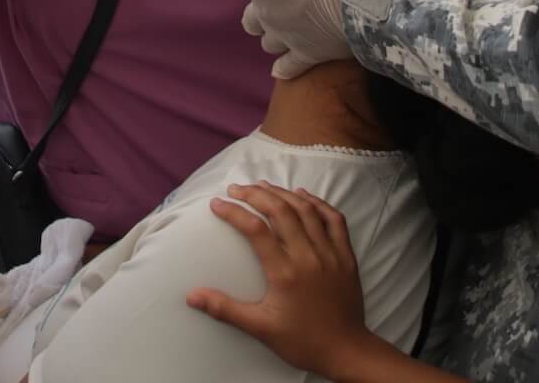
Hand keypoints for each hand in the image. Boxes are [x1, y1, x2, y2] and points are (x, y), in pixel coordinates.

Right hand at [187, 183, 379, 375]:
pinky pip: (334, 219)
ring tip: (263, 186)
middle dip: (256, 194)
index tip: (217, 203)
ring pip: (307, 210)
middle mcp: (308, 256)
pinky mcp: (346, 255)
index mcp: (285, 272)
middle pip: (281, 211)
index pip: (255, 230)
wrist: (346, 351)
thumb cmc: (302, 341)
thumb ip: (225, 309)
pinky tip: (304, 196)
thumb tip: (192, 296)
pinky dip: (318, 203)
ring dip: (283, 193)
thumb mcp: (260, 327)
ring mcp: (330, 253)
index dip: (234, 212)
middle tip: (237, 188)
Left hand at [240, 0, 364, 78]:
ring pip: (267, 40)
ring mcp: (283, 33)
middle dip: (266, 5)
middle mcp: (262, 6)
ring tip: (289, 28)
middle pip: (253, 10)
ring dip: (274, 34)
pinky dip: (286, 67)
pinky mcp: (306, 54)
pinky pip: (289, 67)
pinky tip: (285, 66)